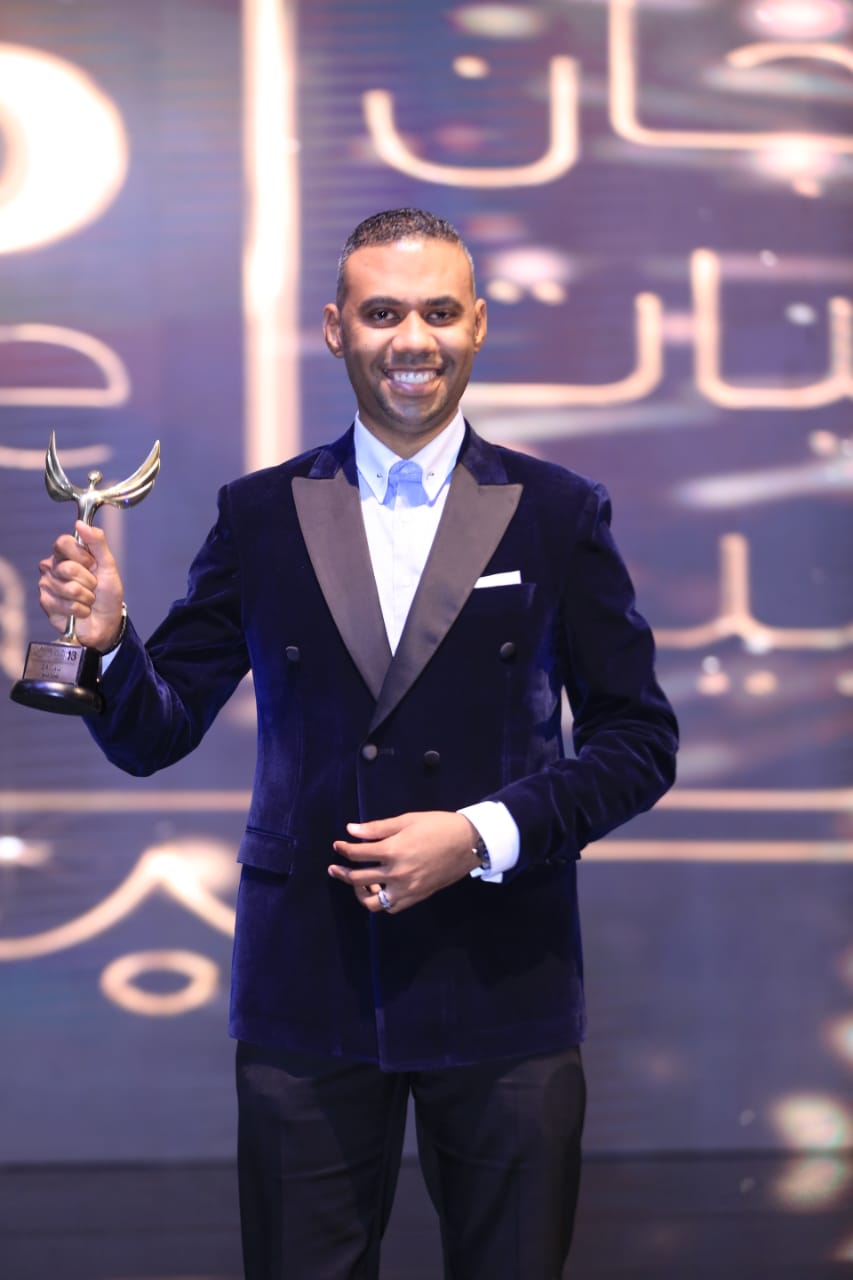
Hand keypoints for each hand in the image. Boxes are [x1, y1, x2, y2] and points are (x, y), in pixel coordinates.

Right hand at [38, 520, 124, 650]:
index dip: (81, 556)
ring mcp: (47, 585)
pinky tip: (81, 610)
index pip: (63, 542)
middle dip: (88, 580)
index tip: (92, 564)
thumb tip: (81, 523)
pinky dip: (81, 610)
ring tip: (88, 599)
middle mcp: (52, 567)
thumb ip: (97, 542)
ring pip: (69, 588)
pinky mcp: (46, 603)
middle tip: (93, 586)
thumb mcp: (108, 565)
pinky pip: (67, 604)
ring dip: (87, 597)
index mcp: (66, 554)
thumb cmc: (107, 592)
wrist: (107, 620)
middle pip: (68, 567)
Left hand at [329, 811, 480, 913]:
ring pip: (372, 901)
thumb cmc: (437, 826)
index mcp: (393, 851)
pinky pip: (391, 907)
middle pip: (358, 878)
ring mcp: (406, 889)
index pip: (357, 854)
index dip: (343, 849)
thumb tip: (351, 830)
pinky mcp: (416, 896)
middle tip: (335, 868)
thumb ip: (376, 828)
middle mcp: (396, 873)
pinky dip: (380, 901)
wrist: (468, 842)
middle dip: (342, 873)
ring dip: (359, 892)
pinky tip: (378, 888)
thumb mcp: (406, 820)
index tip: (338, 845)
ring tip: (356, 882)